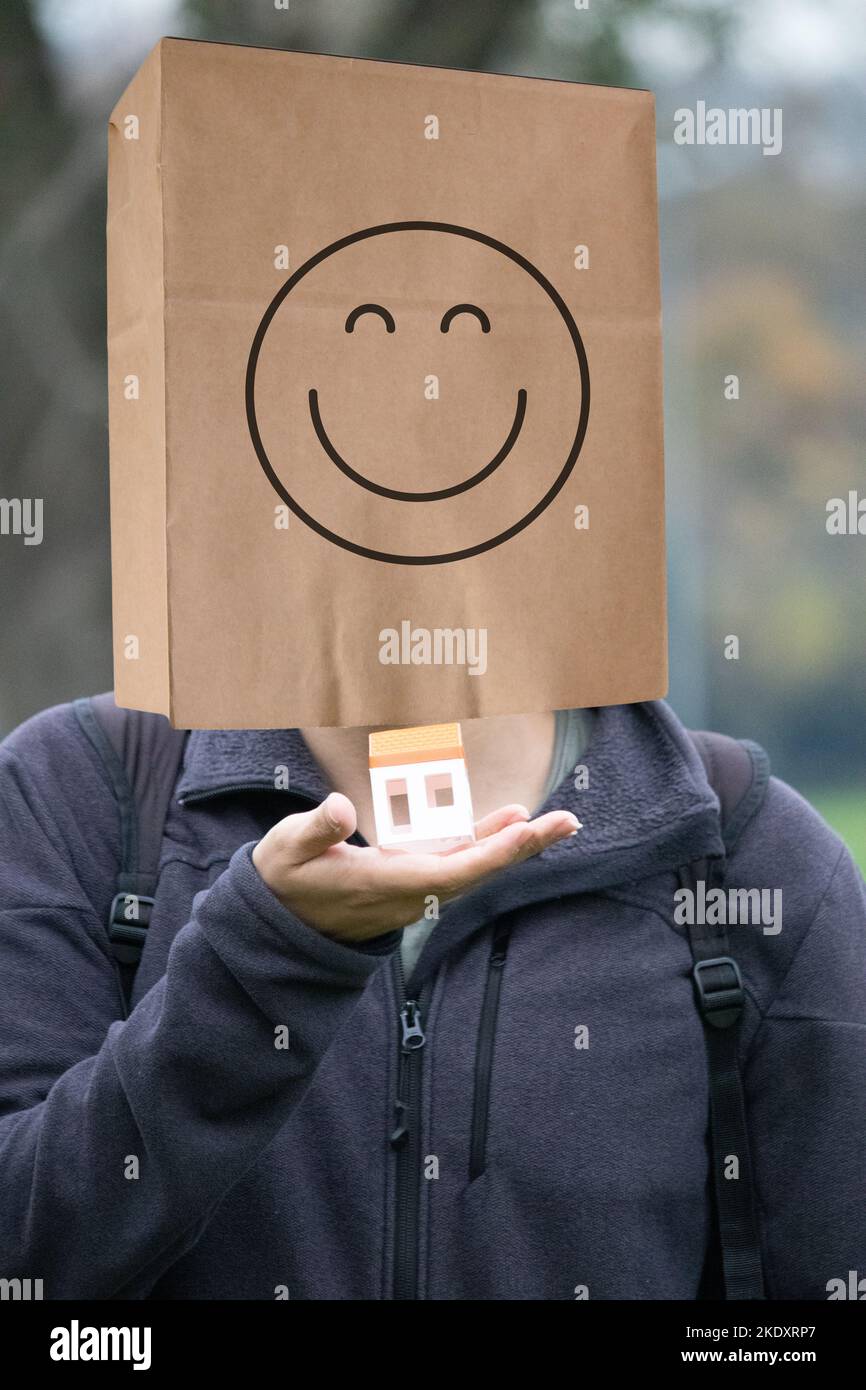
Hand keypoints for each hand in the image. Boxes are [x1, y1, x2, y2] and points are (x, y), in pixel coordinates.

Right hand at [252, 793, 579, 942]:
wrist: (279, 927)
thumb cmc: (282, 881)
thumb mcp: (287, 851)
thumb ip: (315, 829)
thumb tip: (341, 809)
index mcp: (382, 883)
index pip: (451, 871)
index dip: (492, 852)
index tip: (527, 832)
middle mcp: (408, 892)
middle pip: (478, 871)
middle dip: (524, 847)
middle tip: (569, 821)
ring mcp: (412, 891)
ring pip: (473, 867)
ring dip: (514, 844)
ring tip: (556, 821)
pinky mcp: (411, 883)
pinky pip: (459, 864)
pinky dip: (487, 843)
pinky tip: (509, 824)